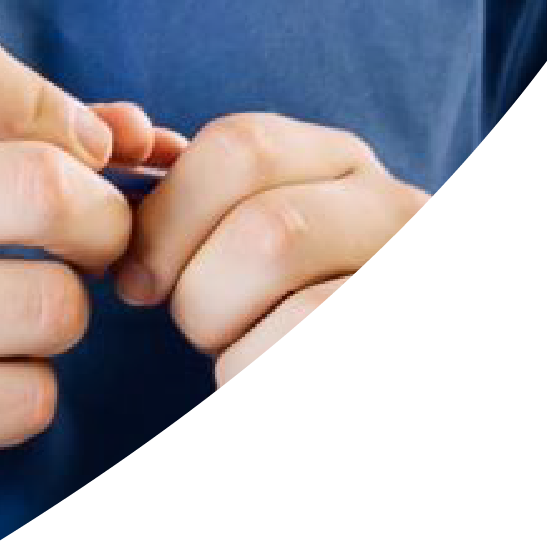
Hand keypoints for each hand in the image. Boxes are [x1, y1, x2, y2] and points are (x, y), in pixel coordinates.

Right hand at [0, 20, 147, 504]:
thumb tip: (142, 136)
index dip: (46, 104)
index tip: (65, 151)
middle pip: (43, 189)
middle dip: (100, 220)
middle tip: (81, 242)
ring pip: (53, 307)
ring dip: (58, 317)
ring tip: (5, 315)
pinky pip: (28, 400)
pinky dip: (22, 392)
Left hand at [114, 111, 424, 379]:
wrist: (374, 402)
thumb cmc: (279, 321)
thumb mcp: (241, 243)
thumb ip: (187, 201)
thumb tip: (119, 143)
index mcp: (340, 162)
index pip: (240, 148)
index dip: (167, 216)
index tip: (137, 281)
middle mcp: (404, 208)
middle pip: (270, 230)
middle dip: (203, 297)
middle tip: (199, 334)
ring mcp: (426, 283)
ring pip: (313, 314)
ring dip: (245, 358)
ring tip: (246, 370)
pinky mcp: (424, 353)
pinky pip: (332, 374)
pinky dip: (276, 394)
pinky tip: (272, 398)